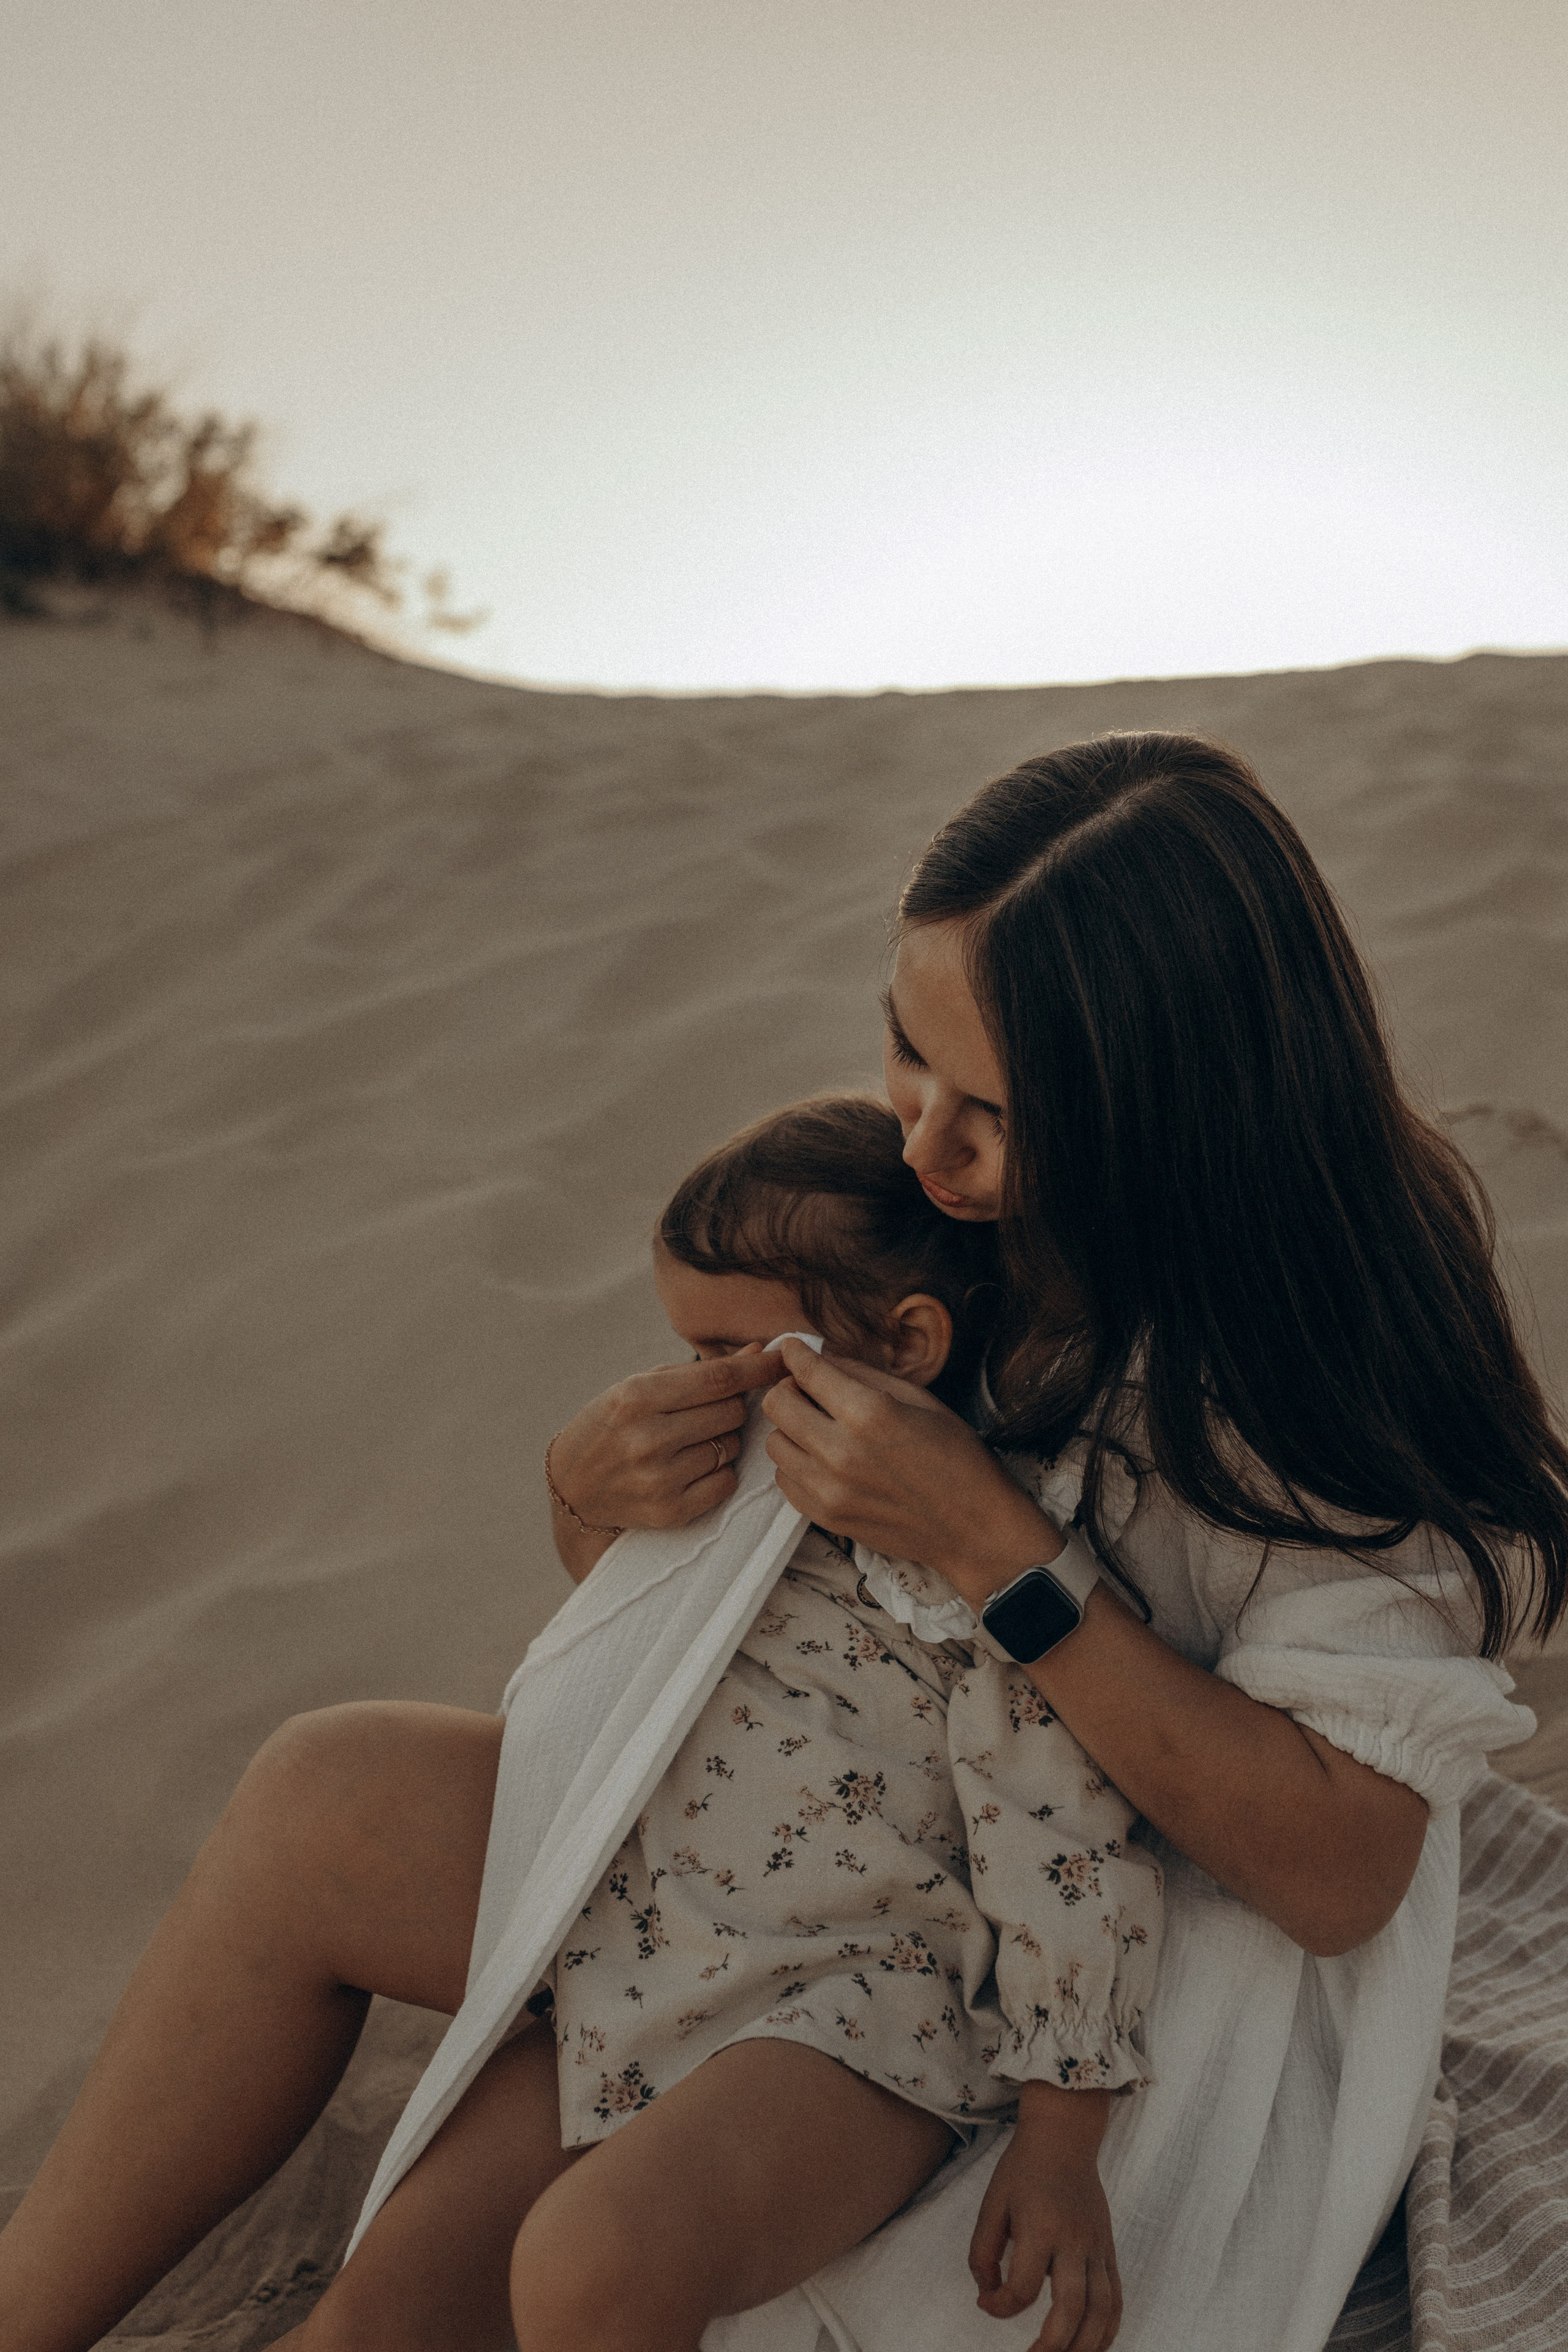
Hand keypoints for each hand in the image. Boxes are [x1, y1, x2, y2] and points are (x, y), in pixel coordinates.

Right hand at [548, 1347, 785, 1570]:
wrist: (573, 1487)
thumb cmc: (610, 1425)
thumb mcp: (638, 1386)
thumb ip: (697, 1372)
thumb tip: (755, 1351)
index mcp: (637, 1398)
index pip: (718, 1379)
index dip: (758, 1367)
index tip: (784, 1358)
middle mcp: (648, 1438)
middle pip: (732, 1412)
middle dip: (732, 1406)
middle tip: (708, 1410)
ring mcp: (660, 1478)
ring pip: (731, 1447)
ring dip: (723, 1439)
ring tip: (689, 1441)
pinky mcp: (670, 1511)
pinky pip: (725, 1482)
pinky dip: (718, 1471)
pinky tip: (690, 1467)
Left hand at [760, 1338, 1061, 1603]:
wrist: (974, 1527)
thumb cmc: (956, 1457)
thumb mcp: (919, 1399)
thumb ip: (863, 1374)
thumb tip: (822, 1356)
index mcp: (870, 1414)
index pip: (806, 1371)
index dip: (795, 1353)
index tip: (793, 1348)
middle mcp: (841, 1452)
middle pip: (776, 1405)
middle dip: (788, 1388)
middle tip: (808, 1390)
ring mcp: (830, 1490)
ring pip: (774, 1443)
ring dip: (791, 1429)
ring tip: (819, 1428)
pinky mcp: (826, 1517)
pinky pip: (785, 1480)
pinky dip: (797, 1464)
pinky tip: (824, 1459)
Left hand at [969, 2088, 1121, 2350]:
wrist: (1064, 2136)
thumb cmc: (1023, 2170)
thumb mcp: (991, 2204)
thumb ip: (982, 2253)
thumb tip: (988, 2296)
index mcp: (1040, 2228)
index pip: (1022, 2288)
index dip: (1000, 2307)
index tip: (986, 2303)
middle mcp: (1074, 2241)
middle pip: (1072, 2308)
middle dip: (1052, 2345)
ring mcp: (1097, 2247)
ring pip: (1102, 2311)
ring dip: (1085, 2346)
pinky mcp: (1109, 2250)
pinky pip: (1116, 2298)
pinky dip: (1108, 2329)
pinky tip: (1092, 2345)